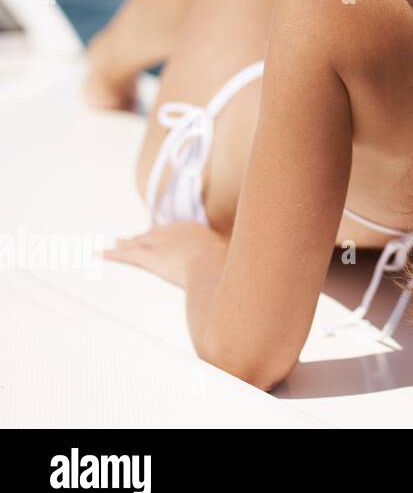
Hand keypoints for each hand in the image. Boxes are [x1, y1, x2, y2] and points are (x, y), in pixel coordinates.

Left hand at [104, 223, 227, 287]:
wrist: (209, 262)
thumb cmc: (223, 262)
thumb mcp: (228, 256)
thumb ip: (224, 257)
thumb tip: (237, 263)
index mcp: (190, 229)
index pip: (172, 231)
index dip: (163, 235)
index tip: (158, 236)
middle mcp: (171, 232)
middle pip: (151, 235)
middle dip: (142, 238)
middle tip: (132, 238)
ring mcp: (157, 243)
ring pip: (136, 243)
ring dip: (125, 244)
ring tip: (115, 243)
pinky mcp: (146, 257)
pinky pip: (123, 256)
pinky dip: (108, 255)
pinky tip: (95, 254)